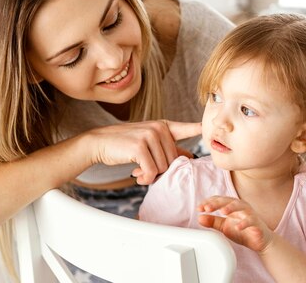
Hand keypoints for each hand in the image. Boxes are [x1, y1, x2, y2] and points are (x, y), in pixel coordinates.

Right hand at [86, 120, 200, 184]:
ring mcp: (149, 136)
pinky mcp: (140, 147)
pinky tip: (136, 175)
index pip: (185, 128)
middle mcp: (158, 128)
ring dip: (151, 175)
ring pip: (163, 167)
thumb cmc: (124, 145)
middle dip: (160, 170)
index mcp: (163, 126)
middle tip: (144, 169)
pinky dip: (145, 179)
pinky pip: (151, 172)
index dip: (196, 128)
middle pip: (173, 160)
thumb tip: (190, 156)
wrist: (99, 142)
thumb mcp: (148, 142)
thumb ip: (168, 148)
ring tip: (138, 170)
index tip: (206, 127)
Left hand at [197, 196, 273, 252]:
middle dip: (217, 203)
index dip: (208, 203)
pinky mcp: (257, 223)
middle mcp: (241, 207)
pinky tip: (238, 226)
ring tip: (223, 212)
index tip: (199, 208)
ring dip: (231, 208)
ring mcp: (250, 214)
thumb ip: (213, 222)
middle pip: (228, 201)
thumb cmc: (242, 231)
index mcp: (232, 206)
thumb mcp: (224, 227)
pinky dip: (244, 223)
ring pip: (241, 206)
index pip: (218, 200)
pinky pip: (251, 220)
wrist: (259, 241)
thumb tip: (200, 218)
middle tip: (207, 208)